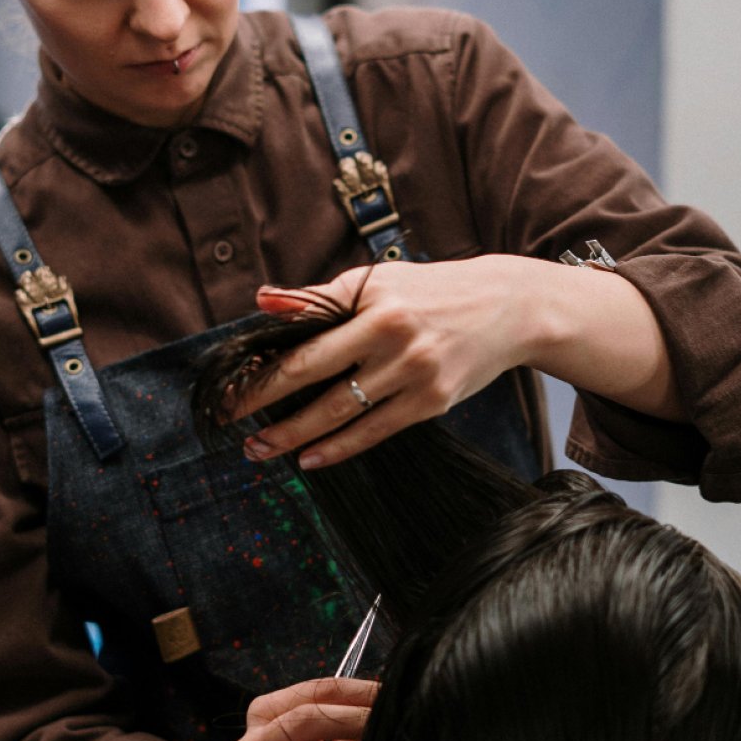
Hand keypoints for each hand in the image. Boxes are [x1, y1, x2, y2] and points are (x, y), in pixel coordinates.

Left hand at [234, 258, 541, 469]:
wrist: (507, 307)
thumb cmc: (432, 291)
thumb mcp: (378, 282)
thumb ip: (320, 298)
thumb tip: (264, 302)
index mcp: (376, 306)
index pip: (307, 345)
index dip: (265, 374)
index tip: (233, 392)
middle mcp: (396, 339)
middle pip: (318, 384)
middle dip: (271, 411)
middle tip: (238, 431)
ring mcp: (416, 373)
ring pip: (343, 414)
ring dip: (298, 437)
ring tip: (263, 450)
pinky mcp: (434, 401)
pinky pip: (376, 431)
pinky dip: (340, 448)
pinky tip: (311, 458)